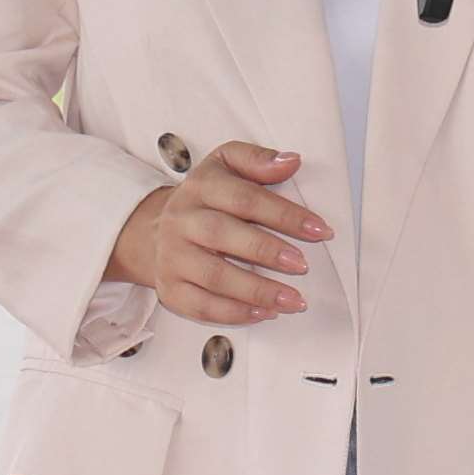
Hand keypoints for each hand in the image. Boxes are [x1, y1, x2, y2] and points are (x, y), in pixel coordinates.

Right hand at [105, 141, 323, 322]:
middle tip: (302, 265)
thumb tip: (292, 161)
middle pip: (222, 234)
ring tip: (293, 299)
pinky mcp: (170, 288)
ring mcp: (173, 257)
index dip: (284, 214)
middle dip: (265, 251)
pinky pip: (200, 306)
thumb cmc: (205, 198)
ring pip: (213, 276)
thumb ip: (257, 161)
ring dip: (256, 291)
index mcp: (201, 187)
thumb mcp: (226, 165)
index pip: (244, 198)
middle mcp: (182, 220)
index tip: (320, 230)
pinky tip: (265, 313)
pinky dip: (234, 313)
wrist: (154, 229)